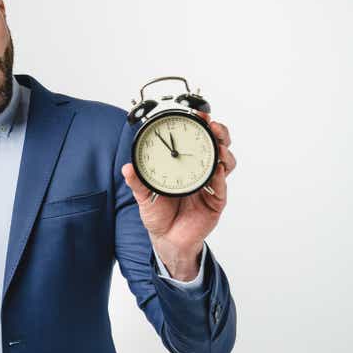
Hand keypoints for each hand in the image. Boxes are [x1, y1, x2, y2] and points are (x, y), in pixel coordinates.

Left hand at [121, 110, 236, 279]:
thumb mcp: (144, 196)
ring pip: (226, 163)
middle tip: (212, 125)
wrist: (166, 239)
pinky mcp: (216, 202)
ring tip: (217, 145)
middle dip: (219, 132)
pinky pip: (221, 187)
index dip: (201, 125)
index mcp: (185, 164)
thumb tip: (126, 167)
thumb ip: (137, 181)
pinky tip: (216, 169)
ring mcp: (211, 186)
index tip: (199, 112)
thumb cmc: (159, 214)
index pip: (197, 140)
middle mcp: (201, 172)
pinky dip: (220, 176)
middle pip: (218, 146)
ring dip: (223, 152)